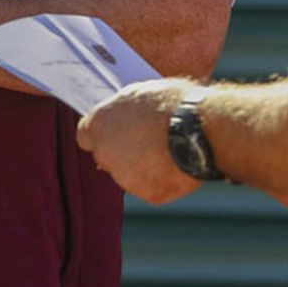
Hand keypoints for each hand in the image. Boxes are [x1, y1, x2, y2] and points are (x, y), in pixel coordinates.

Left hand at [77, 78, 202, 204]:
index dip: (102, 134)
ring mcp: (126, 178)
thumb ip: (125, 109)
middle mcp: (106, 154)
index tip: (115, 133)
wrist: (201, 130)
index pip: (86, 136)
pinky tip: (178, 163)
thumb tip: (125, 113)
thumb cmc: (174, 102)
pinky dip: (162, 179)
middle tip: (149, 139)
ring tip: (169, 148)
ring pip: (131, 174)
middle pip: (109, 157)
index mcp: (100, 124)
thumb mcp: (142, 92)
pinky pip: (152, 187)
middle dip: (124, 151)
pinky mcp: (148, 194)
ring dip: (144, 166)